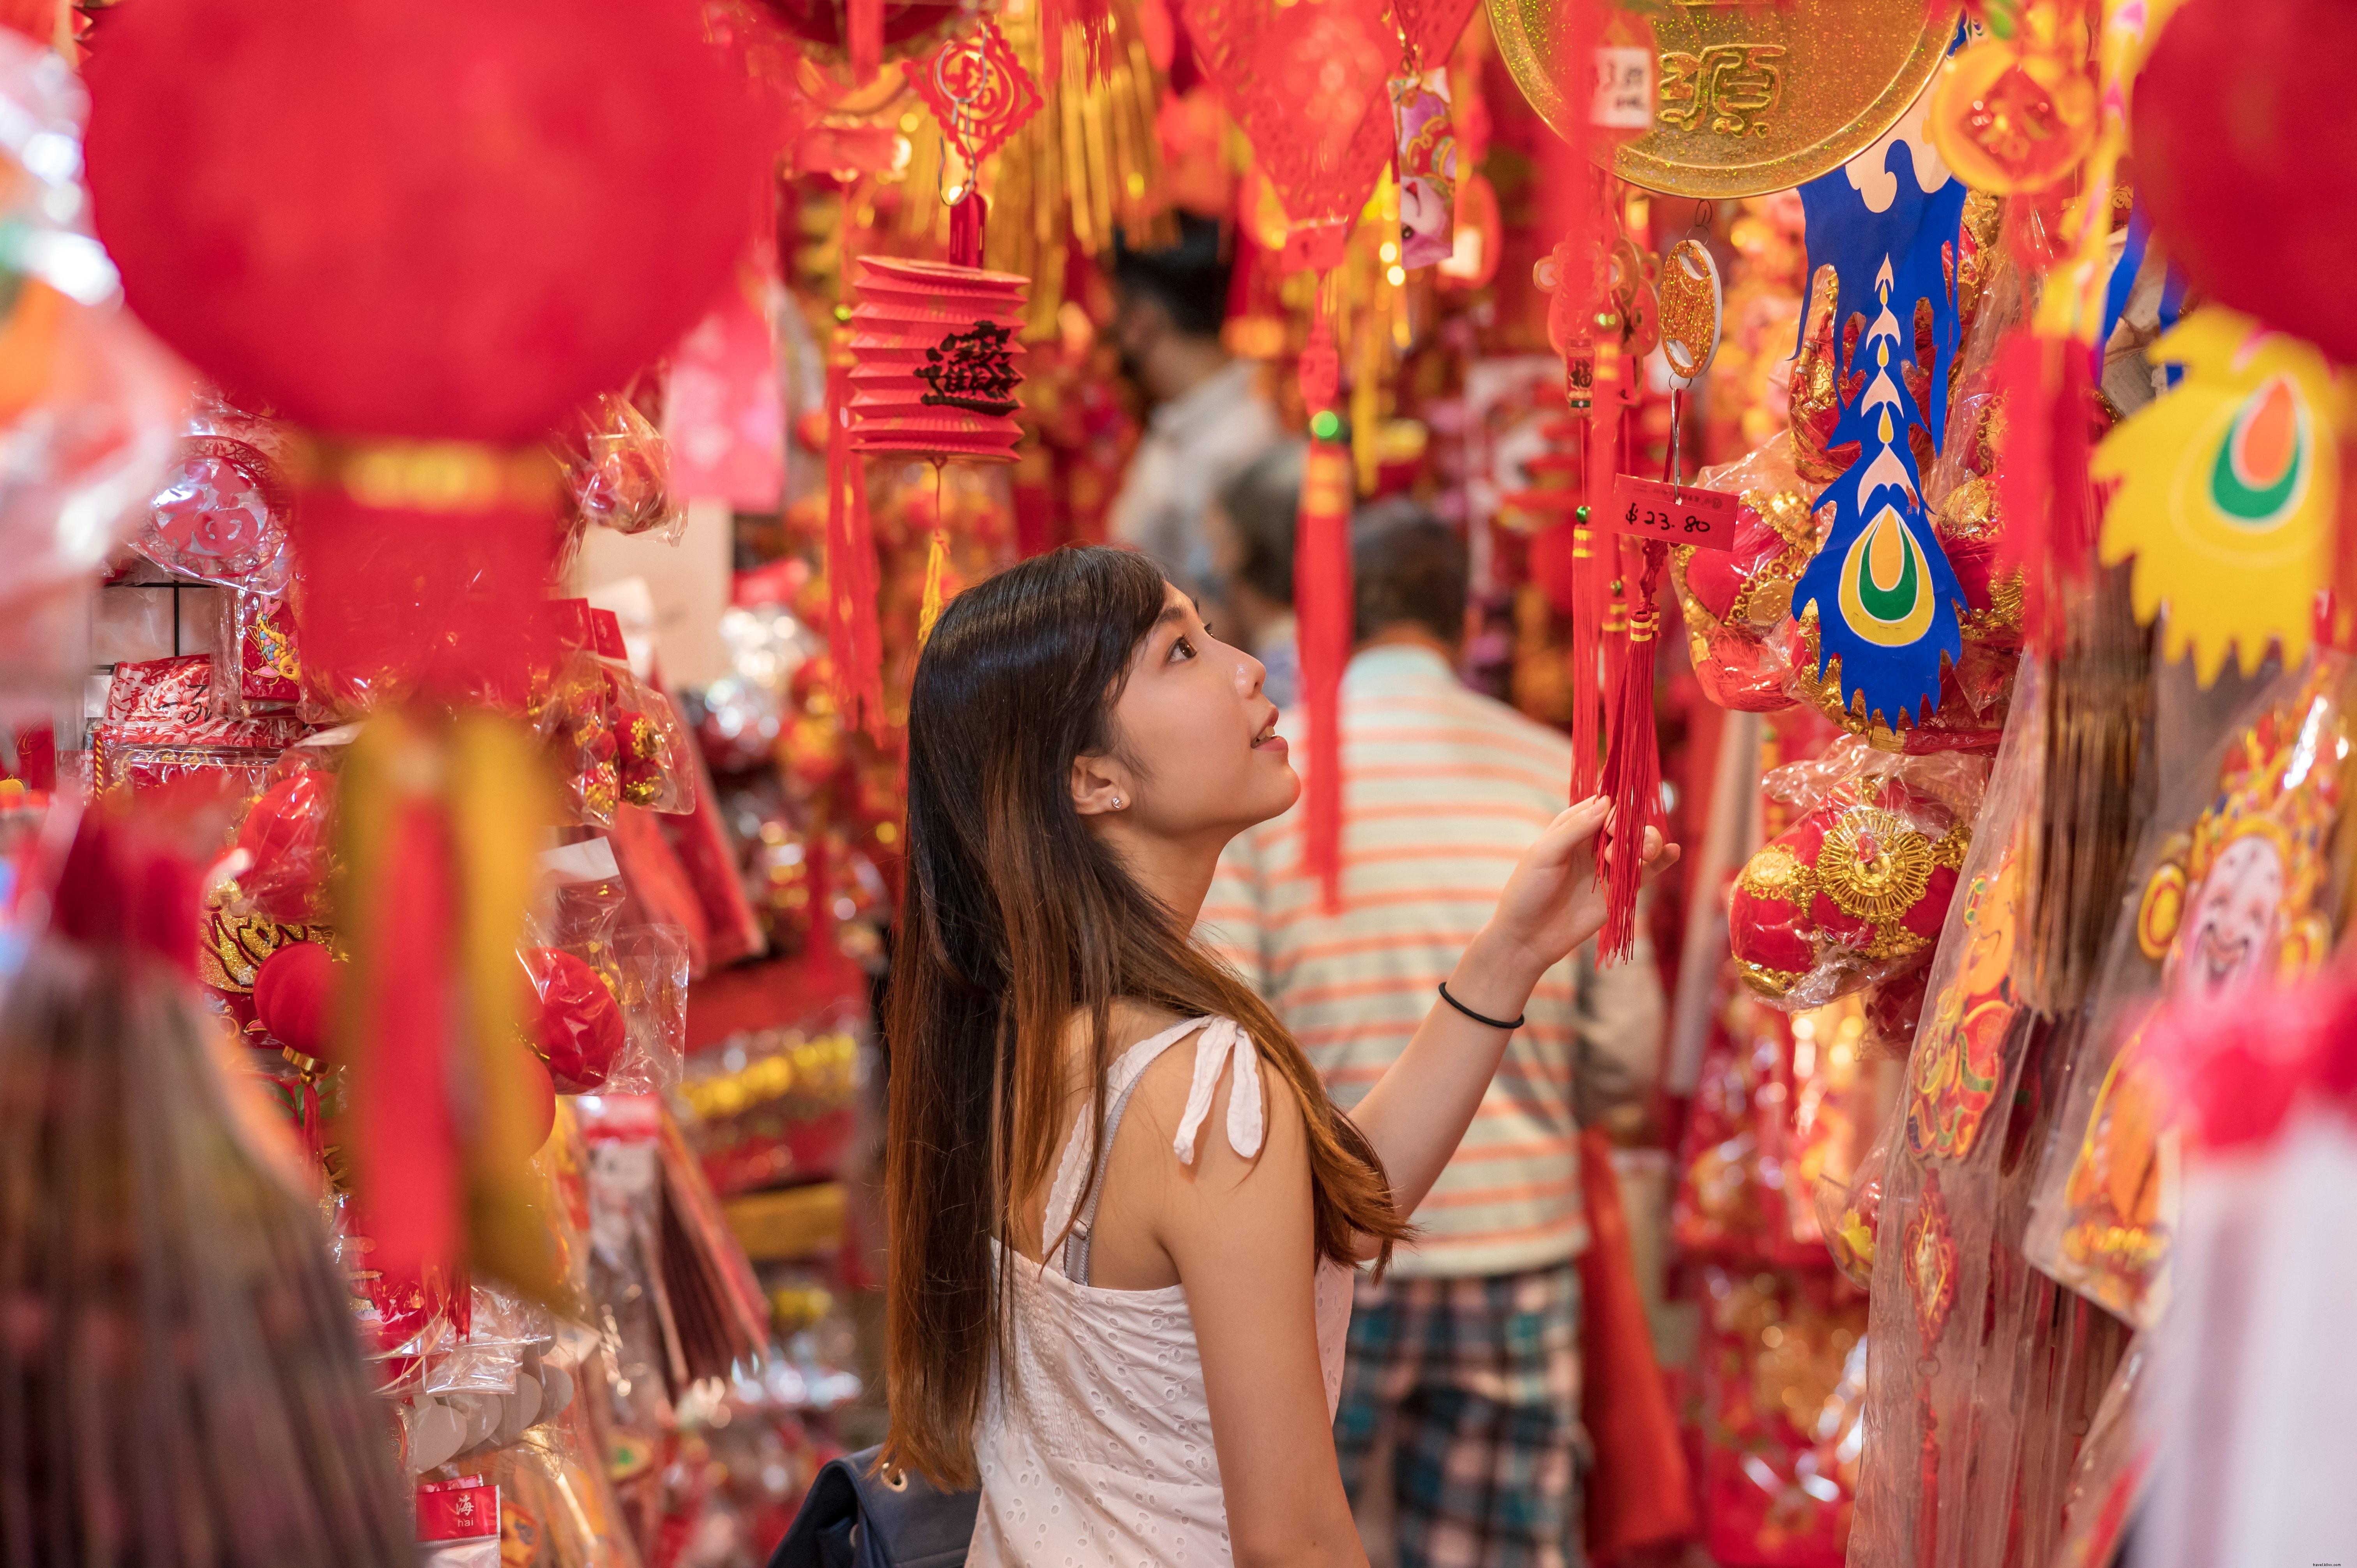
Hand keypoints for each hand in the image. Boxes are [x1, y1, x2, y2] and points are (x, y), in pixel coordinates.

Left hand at [1459, 797, 1680, 1009]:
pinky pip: (1647, 870)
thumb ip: (1576, 828)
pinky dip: (1662, 860)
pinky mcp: (1621, 889)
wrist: (1527, 937)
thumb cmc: (1528, 891)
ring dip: (1648, 843)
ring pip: (1641, 843)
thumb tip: (1606, 802)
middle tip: (1613, 850)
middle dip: (1633, 828)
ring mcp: (1609, 866)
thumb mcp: (1544, 854)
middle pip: (1628, 822)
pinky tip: (1672, 852)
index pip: (1604, 805)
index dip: (1614, 809)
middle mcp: (1594, 843)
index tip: (1612, 824)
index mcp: (1573, 827)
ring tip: (1643, 855)